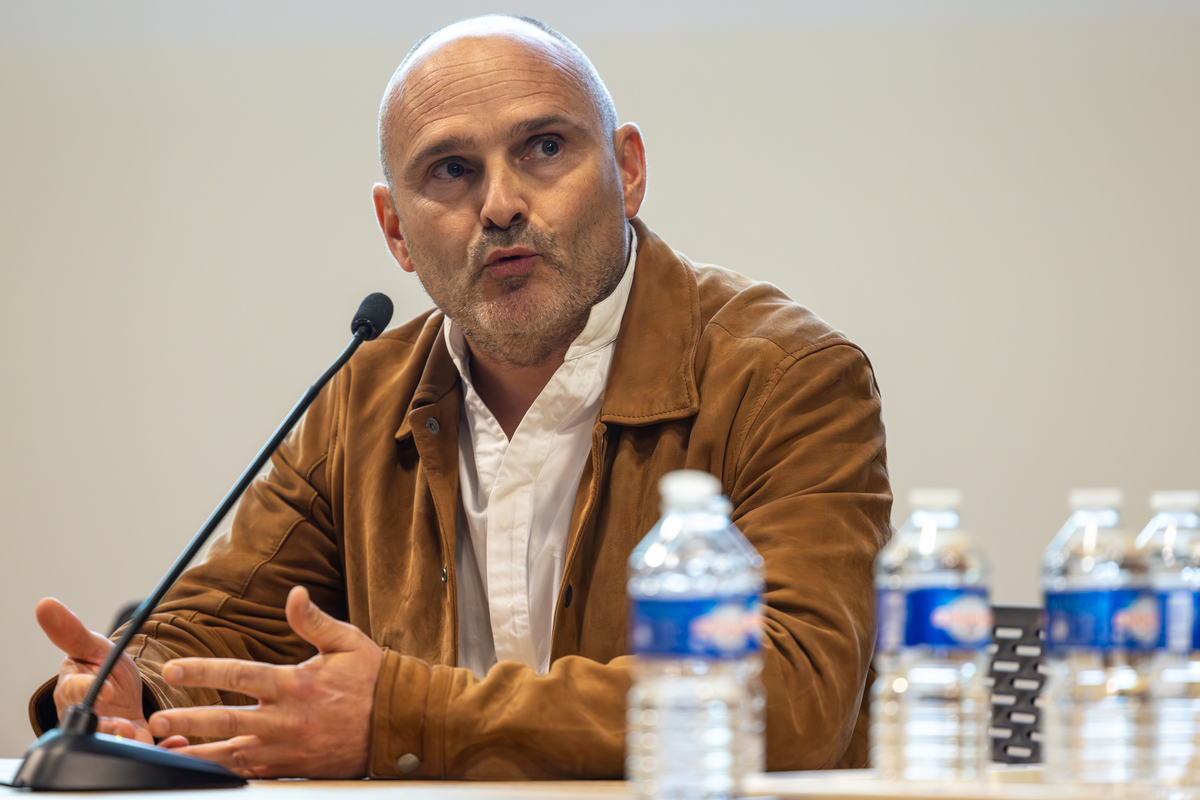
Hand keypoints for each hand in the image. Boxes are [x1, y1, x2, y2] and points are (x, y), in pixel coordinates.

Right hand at [35, 597, 185, 747]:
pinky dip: (162, 747)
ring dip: (130, 742)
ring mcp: (109, 733)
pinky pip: (145, 750)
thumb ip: (71, 631)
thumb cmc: (101, 668)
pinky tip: (177, 742)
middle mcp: (87, 717)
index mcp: (73, 690)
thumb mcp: (92, 646)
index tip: (106, 691)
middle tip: (124, 725)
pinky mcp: (132, 744)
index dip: (88, 693)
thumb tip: (46, 604)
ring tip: (144, 735)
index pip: (74, 693)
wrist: (123, 689)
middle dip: (109, 728)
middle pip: (92, 728)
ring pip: (115, 744)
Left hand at [147, 585, 383, 778]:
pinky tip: (205, 767)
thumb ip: (314, 620)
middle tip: (156, 720)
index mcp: (296, 684)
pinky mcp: (294, 767)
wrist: (399, 724)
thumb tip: (294, 594)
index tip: (173, 669)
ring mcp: (289, 748)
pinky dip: (226, 770)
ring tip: (168, 750)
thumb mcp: (348, 642)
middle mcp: (288, 719)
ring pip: (233, 754)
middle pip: (225, 720)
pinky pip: (252, 771)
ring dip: (198, 753)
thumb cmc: (373, 679)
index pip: (238, 675)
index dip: (201, 672)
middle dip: (186, 720)